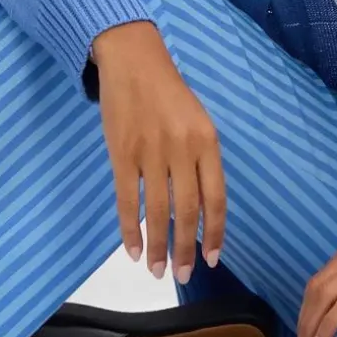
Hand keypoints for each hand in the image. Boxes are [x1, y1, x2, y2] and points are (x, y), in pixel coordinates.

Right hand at [91, 20, 226, 282]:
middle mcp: (182, 149)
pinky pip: (127, 199)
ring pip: (157, 211)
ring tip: (156, 271)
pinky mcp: (122, 153)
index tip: (212, 259)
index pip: (215, 198)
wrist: (133, 60)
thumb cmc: (168, 93)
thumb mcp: (197, 122)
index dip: (215, 232)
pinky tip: (133, 249)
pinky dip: (130, 228)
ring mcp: (150, 152)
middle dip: (185, 249)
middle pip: (186, 211)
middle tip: (182, 275)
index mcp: (207, 142)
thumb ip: (200, 161)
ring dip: (157, 246)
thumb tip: (199, 210)